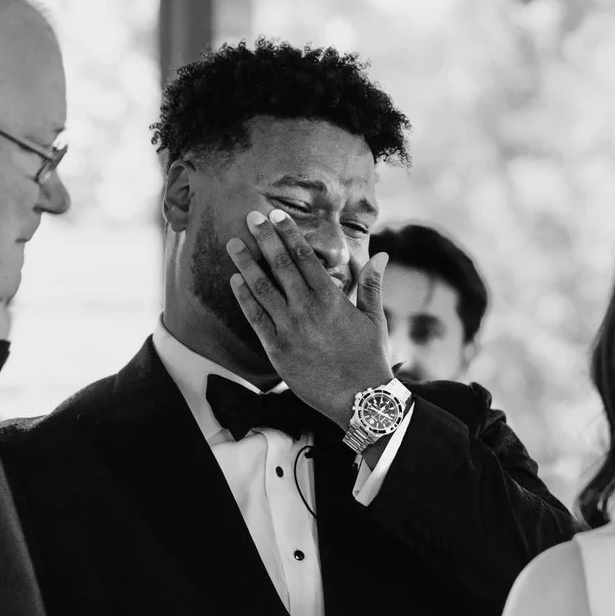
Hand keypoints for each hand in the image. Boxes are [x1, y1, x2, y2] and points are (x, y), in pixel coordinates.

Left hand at [227, 209, 390, 427]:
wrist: (358, 399)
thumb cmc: (369, 359)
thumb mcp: (375, 319)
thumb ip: (372, 285)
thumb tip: (381, 255)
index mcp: (332, 298)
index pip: (305, 257)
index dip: (288, 233)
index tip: (275, 216)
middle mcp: (308, 310)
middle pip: (280, 265)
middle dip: (263, 239)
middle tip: (250, 217)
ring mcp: (290, 330)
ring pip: (262, 288)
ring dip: (246, 263)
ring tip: (233, 244)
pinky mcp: (277, 350)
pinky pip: (255, 318)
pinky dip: (244, 297)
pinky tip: (235, 280)